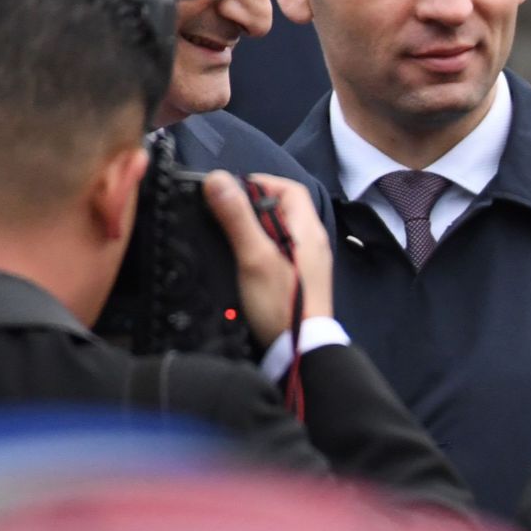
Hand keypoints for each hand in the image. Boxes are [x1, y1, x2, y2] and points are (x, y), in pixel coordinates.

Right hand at [203, 171, 334, 345]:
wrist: (301, 351)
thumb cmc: (281, 302)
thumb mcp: (255, 256)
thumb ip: (238, 218)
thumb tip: (217, 179)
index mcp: (308, 230)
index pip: (290, 189)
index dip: (261, 183)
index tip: (232, 191)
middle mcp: (313, 242)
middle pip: (284, 209)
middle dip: (253, 205)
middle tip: (224, 213)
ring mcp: (309, 262)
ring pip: (280, 231)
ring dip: (255, 228)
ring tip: (228, 235)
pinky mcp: (300, 280)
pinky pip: (280, 251)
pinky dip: (261, 248)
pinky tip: (243, 259)